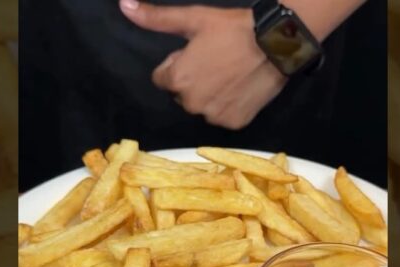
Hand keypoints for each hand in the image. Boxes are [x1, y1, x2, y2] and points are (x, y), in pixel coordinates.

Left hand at [120, 0, 286, 129]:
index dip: (178, 63)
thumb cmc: (231, 29)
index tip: (198, 52)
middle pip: (182, 94)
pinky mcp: (235, 123)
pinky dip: (229, 104)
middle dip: (193, 80)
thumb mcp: (192, 18)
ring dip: (210, 94)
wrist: (276, 43)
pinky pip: (224, 115)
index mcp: (177, 79)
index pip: (163, 78)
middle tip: (216, 61)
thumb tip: (123, 5)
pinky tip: (241, 87)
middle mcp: (192, 103)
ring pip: (203, 106)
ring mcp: (214, 115)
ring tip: (230, 73)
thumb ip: (156, 18)